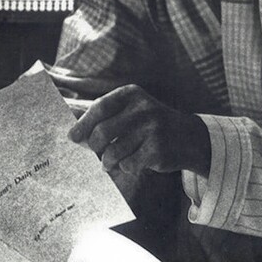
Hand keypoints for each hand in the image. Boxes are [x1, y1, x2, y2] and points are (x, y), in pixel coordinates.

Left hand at [69, 85, 210, 180]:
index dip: (83, 124)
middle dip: (93, 146)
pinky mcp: (158, 150)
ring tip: (108, 162)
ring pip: (113, 152)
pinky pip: (128, 164)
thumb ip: (105, 116)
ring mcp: (152, 129)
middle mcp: (143, 109)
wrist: (189, 137)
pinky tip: (130, 162)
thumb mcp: (131, 110)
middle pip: (102, 132)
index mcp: (132, 94)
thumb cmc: (150, 124)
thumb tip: (73, 132)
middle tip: (94, 151)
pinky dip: (124, 167)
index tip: (72, 137)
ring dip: (107, 161)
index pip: (100, 108)